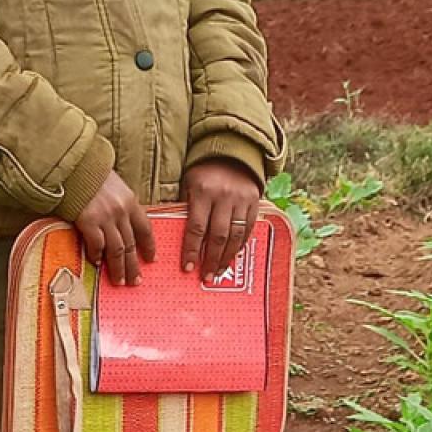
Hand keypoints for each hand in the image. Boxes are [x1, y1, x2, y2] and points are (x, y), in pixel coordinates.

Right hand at [74, 171, 153, 286]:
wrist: (75, 166)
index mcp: (131, 203)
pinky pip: (96, 244)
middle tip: (135, 281)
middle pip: (131, 244)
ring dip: (119, 268)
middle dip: (134, 265)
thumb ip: (122, 204)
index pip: (145, 229)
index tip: (151, 259)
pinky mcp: (88, 221)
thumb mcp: (116, 187)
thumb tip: (122, 223)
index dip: (149, 246)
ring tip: (120, 281)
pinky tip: (97, 263)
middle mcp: (121, 212)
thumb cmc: (93, 175)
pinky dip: (97, 255)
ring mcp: (105, 217)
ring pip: (117, 249)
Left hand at [181, 159, 261, 283]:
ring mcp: (241, 200)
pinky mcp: (255, 203)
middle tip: (205, 276)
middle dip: (211, 259)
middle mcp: (224, 197)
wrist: (233, 155)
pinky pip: (248, 229)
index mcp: (203, 192)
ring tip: (218, 272)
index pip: (196, 227)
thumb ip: (187, 207)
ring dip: (226, 257)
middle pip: (218, 236)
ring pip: (235, 236)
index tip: (187, 268)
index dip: (192, 250)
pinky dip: (240, 246)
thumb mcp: (190, 183)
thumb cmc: (205, 173)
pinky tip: (231, 257)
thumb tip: (177, 237)